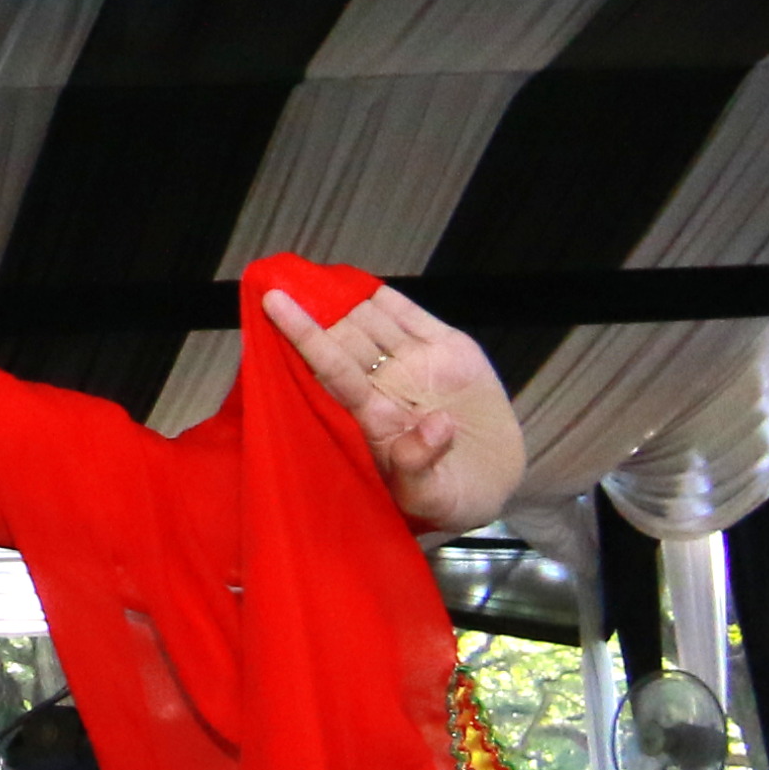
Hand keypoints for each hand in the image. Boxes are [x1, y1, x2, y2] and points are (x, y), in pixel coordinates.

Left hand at [266, 285, 524, 533]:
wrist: (496, 486)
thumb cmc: (454, 499)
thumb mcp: (436, 498)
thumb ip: (423, 465)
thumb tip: (435, 425)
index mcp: (374, 419)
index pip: (333, 369)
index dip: (305, 335)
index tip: (273, 304)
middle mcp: (388, 386)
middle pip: (344, 338)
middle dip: (313, 309)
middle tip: (281, 273)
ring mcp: (417, 364)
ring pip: (370, 322)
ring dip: (340, 298)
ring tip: (304, 270)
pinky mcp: (449, 349)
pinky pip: (410, 316)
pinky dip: (384, 297)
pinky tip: (353, 282)